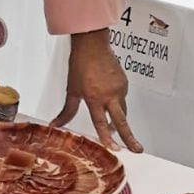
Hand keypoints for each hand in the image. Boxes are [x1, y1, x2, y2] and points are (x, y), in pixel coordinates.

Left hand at [51, 29, 142, 152]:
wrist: (92, 44)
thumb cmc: (80, 64)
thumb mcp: (71, 90)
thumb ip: (66, 111)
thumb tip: (56, 124)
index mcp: (95, 97)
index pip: (101, 123)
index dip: (107, 138)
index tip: (113, 149)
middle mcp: (109, 94)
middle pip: (122, 121)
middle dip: (130, 137)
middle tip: (137, 149)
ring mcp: (119, 88)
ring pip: (122, 111)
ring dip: (120, 120)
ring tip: (115, 127)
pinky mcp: (124, 82)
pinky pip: (123, 99)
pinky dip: (118, 104)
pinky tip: (110, 100)